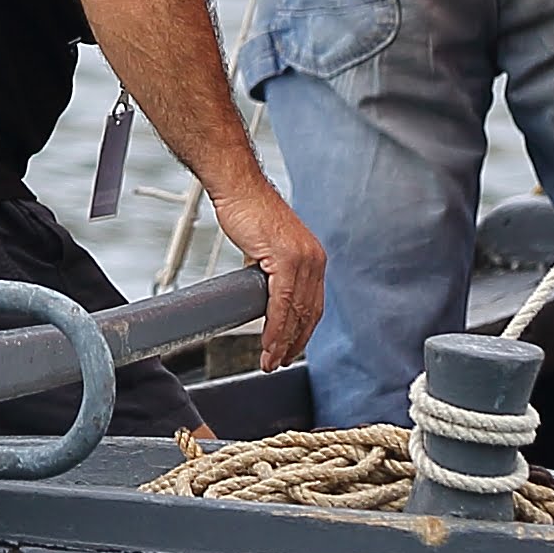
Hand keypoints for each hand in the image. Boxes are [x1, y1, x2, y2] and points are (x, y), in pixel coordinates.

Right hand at [216, 176, 328, 368]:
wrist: (239, 190)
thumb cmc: (248, 214)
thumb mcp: (269, 249)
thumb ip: (272, 272)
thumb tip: (264, 294)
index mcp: (314, 259)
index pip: (313, 305)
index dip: (302, 332)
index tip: (289, 349)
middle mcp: (314, 259)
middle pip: (308, 314)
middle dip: (293, 343)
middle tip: (277, 362)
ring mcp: (302, 259)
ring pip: (295, 312)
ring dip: (282, 341)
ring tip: (270, 359)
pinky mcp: (286, 258)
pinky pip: (282, 302)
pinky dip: (274, 326)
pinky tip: (267, 342)